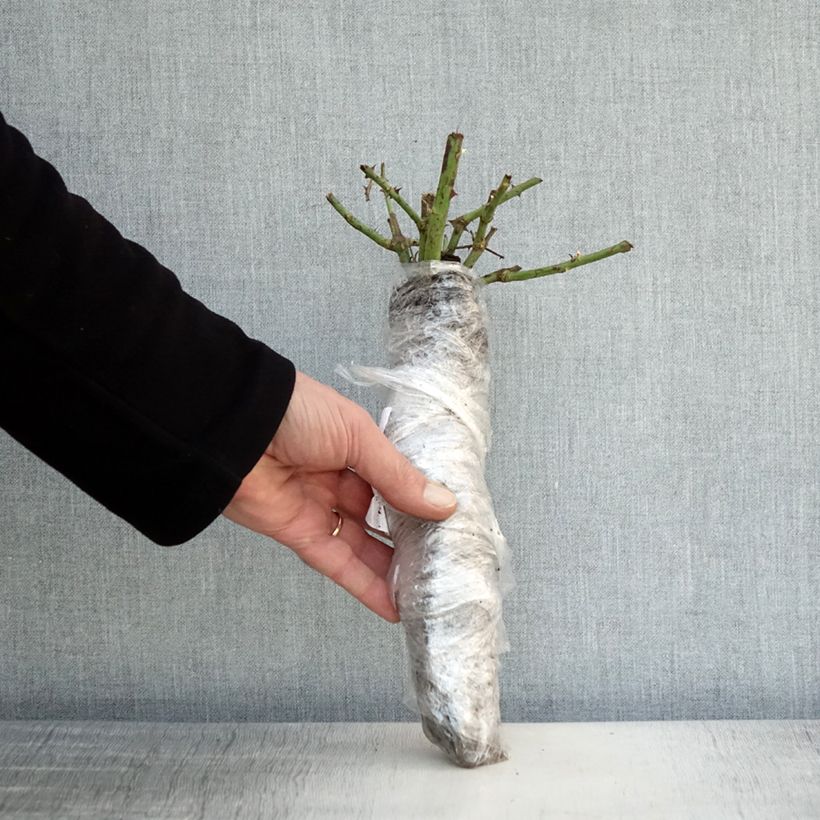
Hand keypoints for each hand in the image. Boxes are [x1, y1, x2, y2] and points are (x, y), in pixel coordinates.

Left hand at [223, 370, 457, 621]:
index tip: (453, 524)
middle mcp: (339, 478)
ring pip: (362, 545)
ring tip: (426, 592)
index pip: (396, 481)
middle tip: (444, 564)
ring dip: (391, 570)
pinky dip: (364, 585)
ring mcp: (318, 507)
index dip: (421, 502)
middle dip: (410, 540)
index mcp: (356, 447)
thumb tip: (445, 505)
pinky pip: (336, 563)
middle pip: (381, 517)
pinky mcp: (297, 533)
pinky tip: (393, 605)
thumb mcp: (359, 436)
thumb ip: (399, 476)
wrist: (235, 424)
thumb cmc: (297, 412)